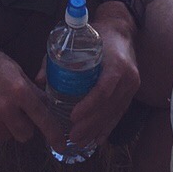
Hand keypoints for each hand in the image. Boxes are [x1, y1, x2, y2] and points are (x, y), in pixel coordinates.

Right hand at [0, 33, 57, 146]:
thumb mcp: (15, 70)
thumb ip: (32, 90)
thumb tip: (47, 106)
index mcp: (19, 90)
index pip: (44, 119)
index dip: (55, 135)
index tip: (62, 145)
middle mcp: (5, 107)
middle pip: (26, 135)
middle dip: (24, 126)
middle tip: (15, 110)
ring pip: (7, 136)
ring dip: (5, 126)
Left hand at [46, 25, 141, 151]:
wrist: (120, 29)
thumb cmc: (95, 34)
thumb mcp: (76, 40)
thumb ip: (57, 58)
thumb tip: (40, 80)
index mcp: (116, 63)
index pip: (103, 90)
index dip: (88, 106)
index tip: (73, 116)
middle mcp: (128, 77)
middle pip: (109, 107)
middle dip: (90, 124)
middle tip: (73, 135)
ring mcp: (132, 86)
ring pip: (114, 113)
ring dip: (97, 130)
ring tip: (80, 141)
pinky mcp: (132, 92)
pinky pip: (120, 113)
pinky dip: (108, 127)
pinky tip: (98, 138)